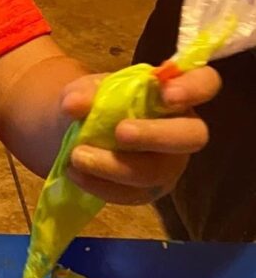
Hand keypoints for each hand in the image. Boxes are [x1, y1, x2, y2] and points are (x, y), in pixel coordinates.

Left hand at [60, 66, 220, 204]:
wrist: (77, 132)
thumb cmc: (97, 102)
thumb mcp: (87, 90)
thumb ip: (83, 93)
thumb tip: (73, 105)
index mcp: (174, 93)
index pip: (205, 83)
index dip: (194, 88)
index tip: (167, 93)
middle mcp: (180, 128)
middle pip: (193, 136)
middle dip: (157, 135)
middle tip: (121, 132)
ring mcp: (168, 163)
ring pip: (157, 172)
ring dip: (115, 166)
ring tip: (78, 156)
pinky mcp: (148, 190)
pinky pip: (132, 194)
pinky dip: (101, 185)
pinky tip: (76, 174)